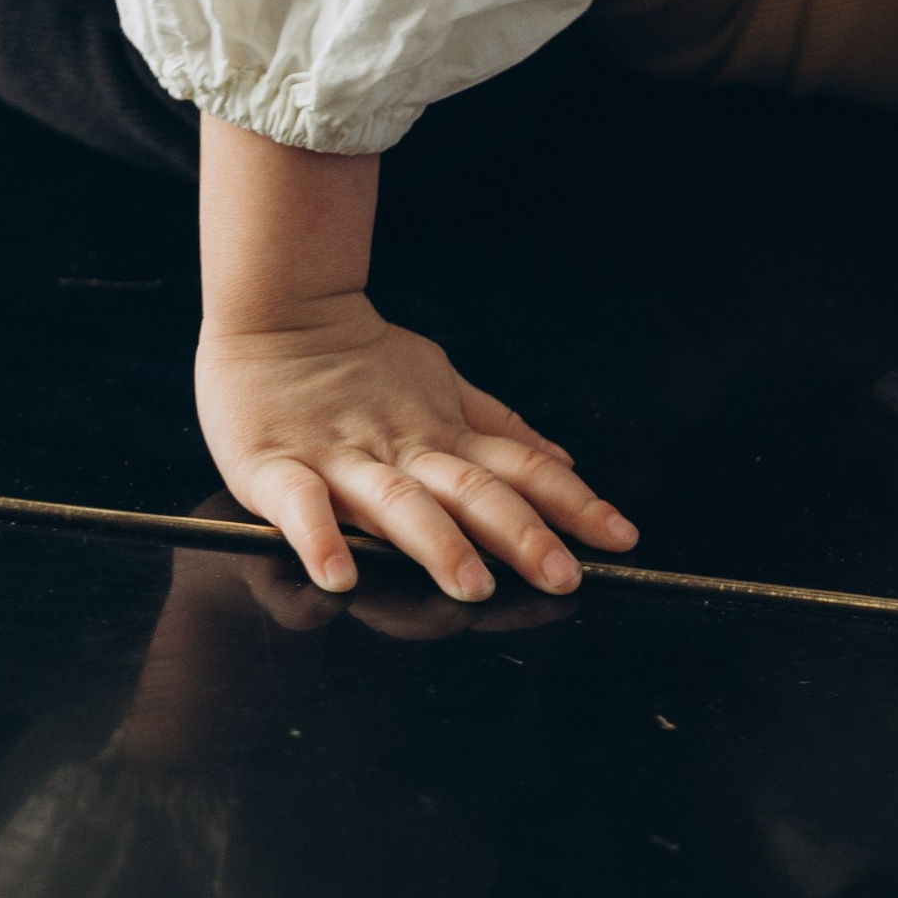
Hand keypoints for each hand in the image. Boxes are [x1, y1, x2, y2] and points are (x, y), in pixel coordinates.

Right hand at [196, 294, 637, 603]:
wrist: (280, 313)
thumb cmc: (362, 363)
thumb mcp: (443, 387)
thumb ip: (499, 430)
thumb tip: (566, 461)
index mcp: (443, 434)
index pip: (521, 468)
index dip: (573, 503)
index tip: (621, 538)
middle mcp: (403, 448)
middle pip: (472, 491)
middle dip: (521, 535)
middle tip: (564, 577)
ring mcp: (341, 458)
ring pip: (397, 501)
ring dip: (436, 543)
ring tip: (471, 585)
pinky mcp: (276, 465)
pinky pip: (299, 505)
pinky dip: (319, 538)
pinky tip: (338, 576)